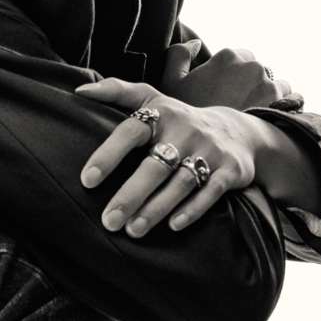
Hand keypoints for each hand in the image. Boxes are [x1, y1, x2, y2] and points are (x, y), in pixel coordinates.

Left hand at [73, 76, 266, 235]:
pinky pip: (210, 192)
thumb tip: (79, 90)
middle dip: (131, 195)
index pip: (131, 131)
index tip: (87, 180)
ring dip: (156, 208)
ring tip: (133, 230)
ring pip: (181, 182)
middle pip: (155, 166)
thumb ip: (117, 91)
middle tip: (109, 221)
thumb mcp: (153, 99)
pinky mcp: (229, 171)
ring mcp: (209, 151)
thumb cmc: (181, 120)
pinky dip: (193, 209)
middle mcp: (185, 131)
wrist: (241, 132)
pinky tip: (173, 226)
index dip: (109, 154)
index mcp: (162, 114)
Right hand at [159, 41, 299, 110]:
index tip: (224, 92)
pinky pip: (291, 100)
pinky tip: (267, 120)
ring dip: (268, 95)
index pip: (237, 58)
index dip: (230, 75)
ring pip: (276, 84)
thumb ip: (179, 56)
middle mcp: (253, 65)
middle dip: (250, 84)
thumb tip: (195, 43)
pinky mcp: (283, 103)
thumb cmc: (187, 118)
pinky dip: (282, 107)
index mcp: (228, 56)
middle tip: (237, 105)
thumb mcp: (171, 84)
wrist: (207, 149)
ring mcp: (270, 83)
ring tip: (253, 115)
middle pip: (257, 70)